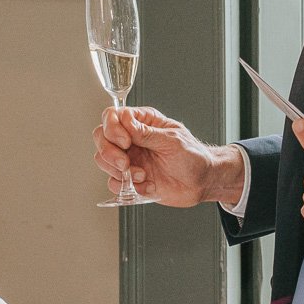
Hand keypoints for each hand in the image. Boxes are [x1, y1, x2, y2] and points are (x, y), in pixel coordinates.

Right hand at [93, 106, 243, 205]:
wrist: (202, 182)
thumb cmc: (193, 156)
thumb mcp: (172, 140)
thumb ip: (146, 133)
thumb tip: (125, 121)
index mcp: (142, 122)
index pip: (112, 116)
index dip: (113, 129)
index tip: (126, 142)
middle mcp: (132, 139)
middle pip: (101, 137)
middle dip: (109, 152)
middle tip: (126, 163)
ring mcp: (129, 158)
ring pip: (103, 160)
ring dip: (119, 172)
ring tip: (142, 175)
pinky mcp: (130, 178)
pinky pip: (114, 183)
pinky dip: (127, 187)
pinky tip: (147, 186)